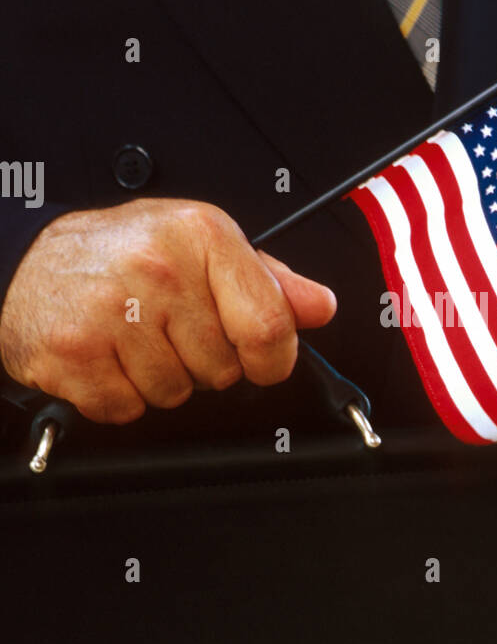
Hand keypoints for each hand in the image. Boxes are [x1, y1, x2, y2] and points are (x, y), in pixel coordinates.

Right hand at [0, 198, 335, 422]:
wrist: (26, 262)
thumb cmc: (120, 252)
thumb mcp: (201, 245)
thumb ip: (268, 280)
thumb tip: (319, 306)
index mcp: (203, 235)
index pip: (270, 326)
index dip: (273, 358)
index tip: (260, 358)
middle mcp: (159, 269)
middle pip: (222, 369)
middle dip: (202, 363)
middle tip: (168, 330)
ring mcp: (113, 312)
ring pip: (175, 394)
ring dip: (157, 380)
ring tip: (133, 339)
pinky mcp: (76, 352)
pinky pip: (127, 408)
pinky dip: (118, 396)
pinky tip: (106, 358)